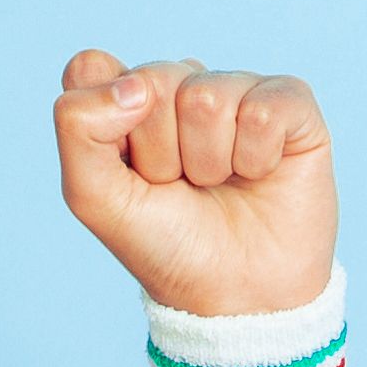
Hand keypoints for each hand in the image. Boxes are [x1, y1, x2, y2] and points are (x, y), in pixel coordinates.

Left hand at [52, 54, 335, 318]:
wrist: (236, 295)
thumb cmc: (165, 244)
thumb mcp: (93, 196)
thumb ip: (77, 127)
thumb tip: (136, 84)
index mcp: (126, 98)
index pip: (94, 71)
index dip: (106, 128)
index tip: (126, 172)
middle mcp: (180, 85)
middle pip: (153, 80)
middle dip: (160, 150)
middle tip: (180, 185)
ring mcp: (236, 89)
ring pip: (207, 96)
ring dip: (210, 160)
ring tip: (219, 184)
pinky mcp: (289, 103)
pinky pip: (264, 107)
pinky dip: (257, 156)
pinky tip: (260, 174)